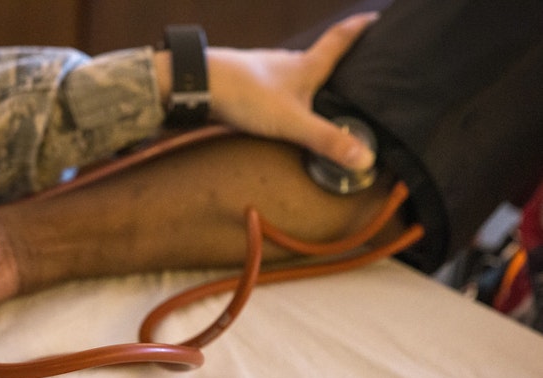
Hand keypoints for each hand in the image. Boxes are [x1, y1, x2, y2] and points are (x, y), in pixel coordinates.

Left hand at [204, 12, 378, 169]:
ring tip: (325, 88)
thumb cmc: (246, 95)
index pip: (340, 38)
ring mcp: (265, 71)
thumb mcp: (292, 121)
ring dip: (310, 77)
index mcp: (306, 65)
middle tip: (359, 60)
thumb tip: (364, 159)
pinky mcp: (246, 82)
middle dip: (338, 57)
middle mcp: (287, 62)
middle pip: (319, 55)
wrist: (199, 84)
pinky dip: (287, 92)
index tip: (378, 18)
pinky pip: (275, 86)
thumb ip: (326, 139)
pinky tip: (283, 104)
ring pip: (295, 71)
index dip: (360, 27)